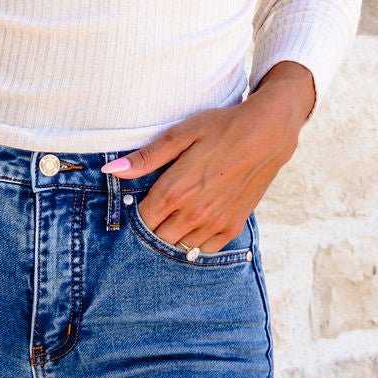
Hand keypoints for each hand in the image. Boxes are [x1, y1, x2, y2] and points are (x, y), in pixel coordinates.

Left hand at [101, 63, 314, 253]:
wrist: (266, 134)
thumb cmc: (220, 128)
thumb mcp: (179, 134)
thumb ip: (145, 158)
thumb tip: (111, 170)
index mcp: (175, 191)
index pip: (141, 220)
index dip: (133, 215)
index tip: (133, 204)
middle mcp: (194, 214)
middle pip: (158, 238)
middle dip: (150, 228)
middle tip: (152, 210)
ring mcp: (215, 223)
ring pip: (180, 247)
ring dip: (171, 236)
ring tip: (172, 216)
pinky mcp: (232, 227)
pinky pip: (204, 249)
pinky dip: (194, 242)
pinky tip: (192, 223)